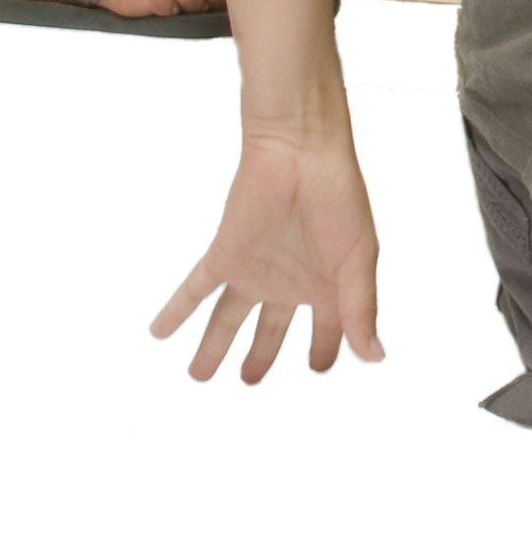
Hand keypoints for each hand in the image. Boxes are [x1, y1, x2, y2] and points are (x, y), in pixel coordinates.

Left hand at [151, 132, 382, 384]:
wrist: (300, 152)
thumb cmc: (339, 197)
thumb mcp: (358, 258)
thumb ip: (361, 309)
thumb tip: (374, 356)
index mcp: (326, 282)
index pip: (326, 328)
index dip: (323, 350)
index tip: (319, 367)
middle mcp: (287, 281)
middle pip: (269, 330)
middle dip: (259, 357)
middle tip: (248, 380)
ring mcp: (254, 270)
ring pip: (227, 319)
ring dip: (212, 348)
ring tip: (198, 375)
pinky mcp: (225, 255)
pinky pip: (194, 291)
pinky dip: (175, 313)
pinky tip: (157, 332)